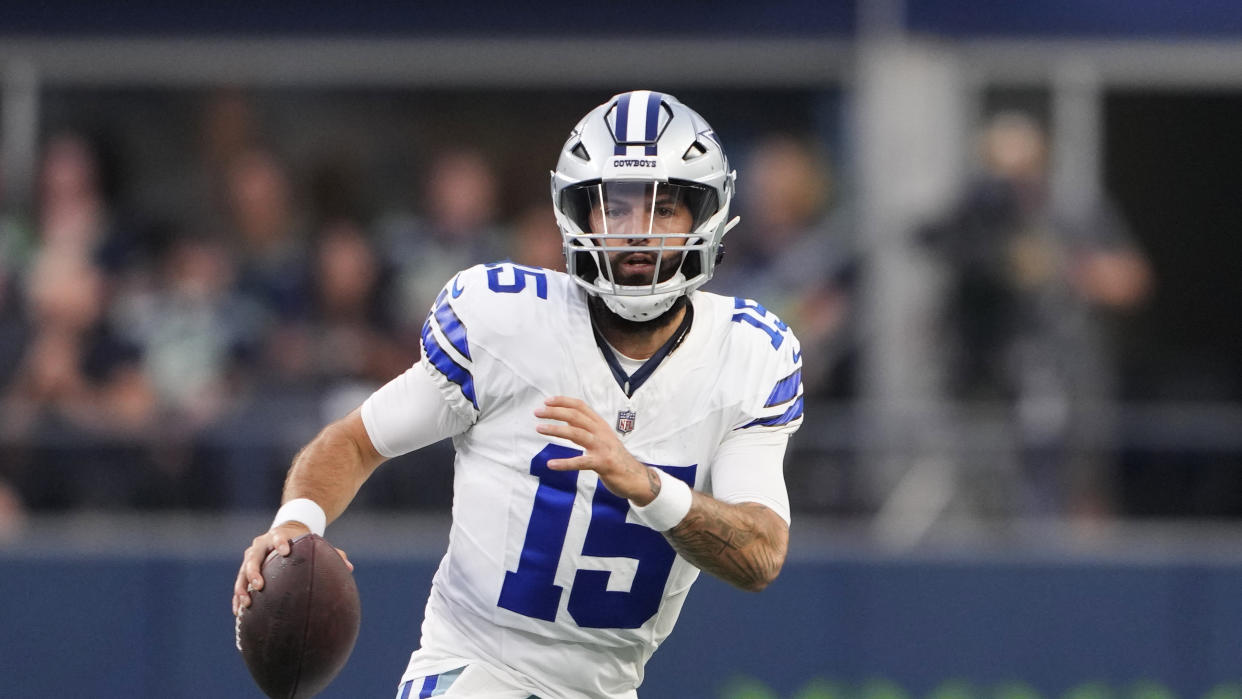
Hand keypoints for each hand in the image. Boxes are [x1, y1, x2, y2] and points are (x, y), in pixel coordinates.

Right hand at [231, 522, 353, 615]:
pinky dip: (237, 597)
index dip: (280, 542)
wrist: (283, 532)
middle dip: (254, 571)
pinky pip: (239, 584)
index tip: (285, 550)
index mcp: (278, 536)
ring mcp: (250, 557)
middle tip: (259, 585)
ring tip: (245, 605)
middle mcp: (260, 545)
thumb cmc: (302, 541)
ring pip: (242, 573)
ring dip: (242, 588)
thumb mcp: (314, 543)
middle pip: (252, 557)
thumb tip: (349, 567)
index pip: (278, 537)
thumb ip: (331, 553)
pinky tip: (238, 613)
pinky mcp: (245, 570)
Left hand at [534, 396, 657, 504]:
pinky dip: (565, 463)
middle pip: (576, 416)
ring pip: (577, 434)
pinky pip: (581, 462)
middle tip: (537, 412)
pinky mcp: (602, 463)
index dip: (563, 401)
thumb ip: (586, 429)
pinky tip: (551, 465)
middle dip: (555, 412)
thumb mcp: (602, 438)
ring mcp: (602, 447)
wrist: (636, 477)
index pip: (581, 406)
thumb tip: (566, 420)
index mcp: (600, 424)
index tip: (546, 401)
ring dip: (556, 430)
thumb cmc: (615, 457)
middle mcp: (601, 432)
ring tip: (539, 428)